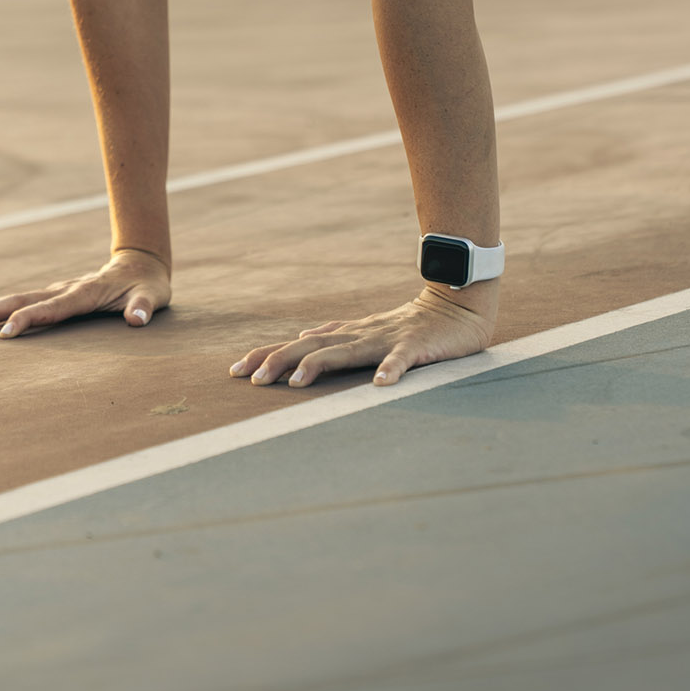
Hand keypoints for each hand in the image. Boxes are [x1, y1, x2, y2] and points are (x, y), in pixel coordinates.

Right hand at [0, 248, 171, 338]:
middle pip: (19, 299)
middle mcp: (63, 289)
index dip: (28, 319)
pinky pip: (16, 301)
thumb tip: (137, 320)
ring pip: (11, 298)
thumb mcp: (153, 296)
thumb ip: (144, 307)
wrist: (140, 263)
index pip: (51, 308)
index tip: (4, 334)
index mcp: (85, 293)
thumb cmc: (147, 286)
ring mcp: (54, 290)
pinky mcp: (50, 295)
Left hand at [229, 285, 496, 388]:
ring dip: (319, 366)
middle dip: (279, 361)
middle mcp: (358, 335)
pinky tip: (380, 384)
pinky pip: (401, 359)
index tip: (235, 371)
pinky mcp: (415, 346)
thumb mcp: (365, 331)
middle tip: (251, 380)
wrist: (454, 306)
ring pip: (346, 351)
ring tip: (295, 382)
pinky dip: (391, 369)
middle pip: (310, 348)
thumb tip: (301, 336)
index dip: (266, 355)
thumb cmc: (408, 324)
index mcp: (346, 335)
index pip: (297, 346)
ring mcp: (385, 339)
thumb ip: (334, 335)